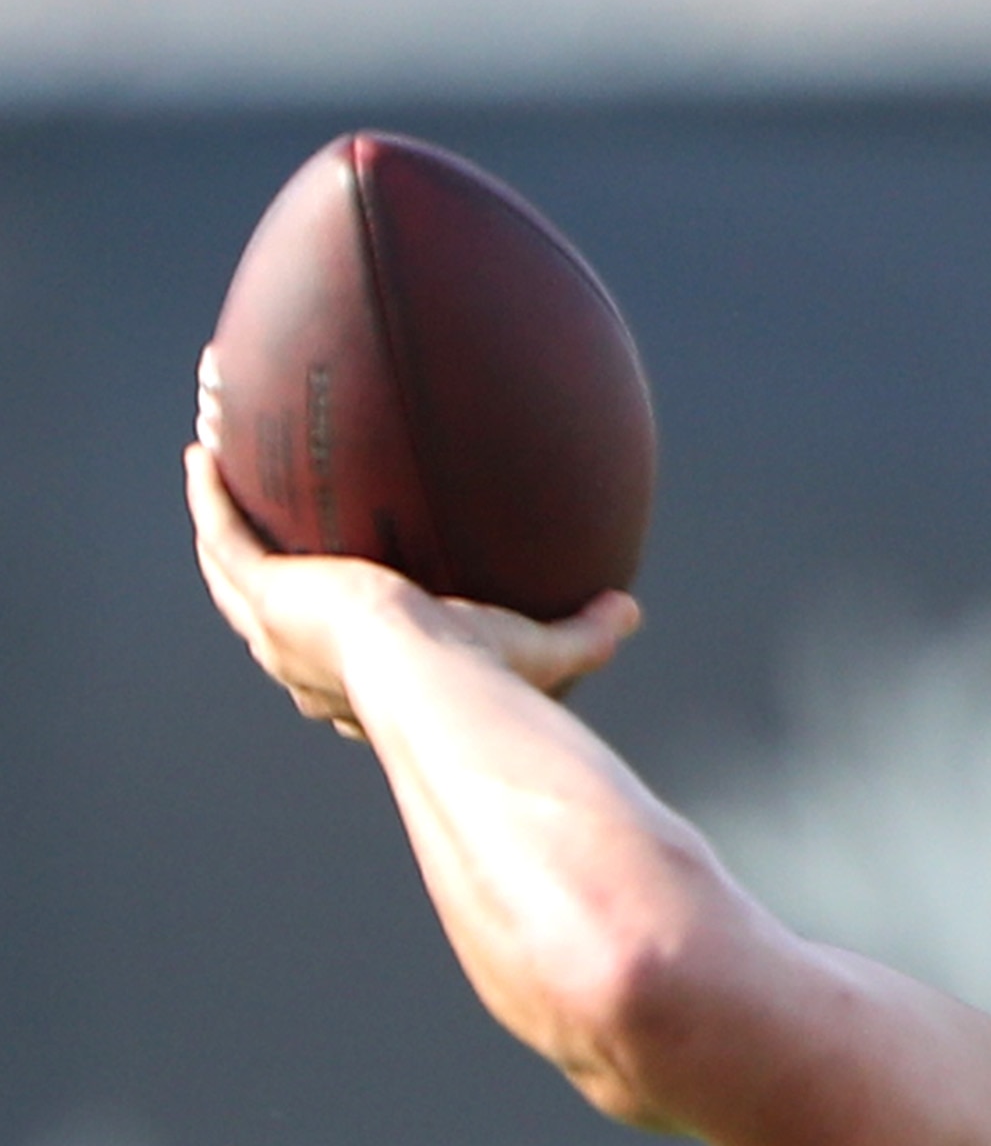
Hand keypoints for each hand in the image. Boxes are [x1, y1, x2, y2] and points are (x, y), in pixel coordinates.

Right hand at [184, 436, 637, 737]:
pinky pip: (225, 535)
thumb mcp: (542, 655)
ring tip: (211, 469)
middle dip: (250, 572)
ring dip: (217, 518)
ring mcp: (278, 632)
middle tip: (250, 530)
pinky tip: (205, 453)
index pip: (333, 671)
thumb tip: (630, 610)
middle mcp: (307, 668)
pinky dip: (212, 495)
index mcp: (361, 692)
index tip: (335, 609)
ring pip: (228, 569)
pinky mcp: (267, 594)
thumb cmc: (491, 686)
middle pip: (262, 614)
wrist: (437, 684)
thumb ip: (586, 635)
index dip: (327, 646)